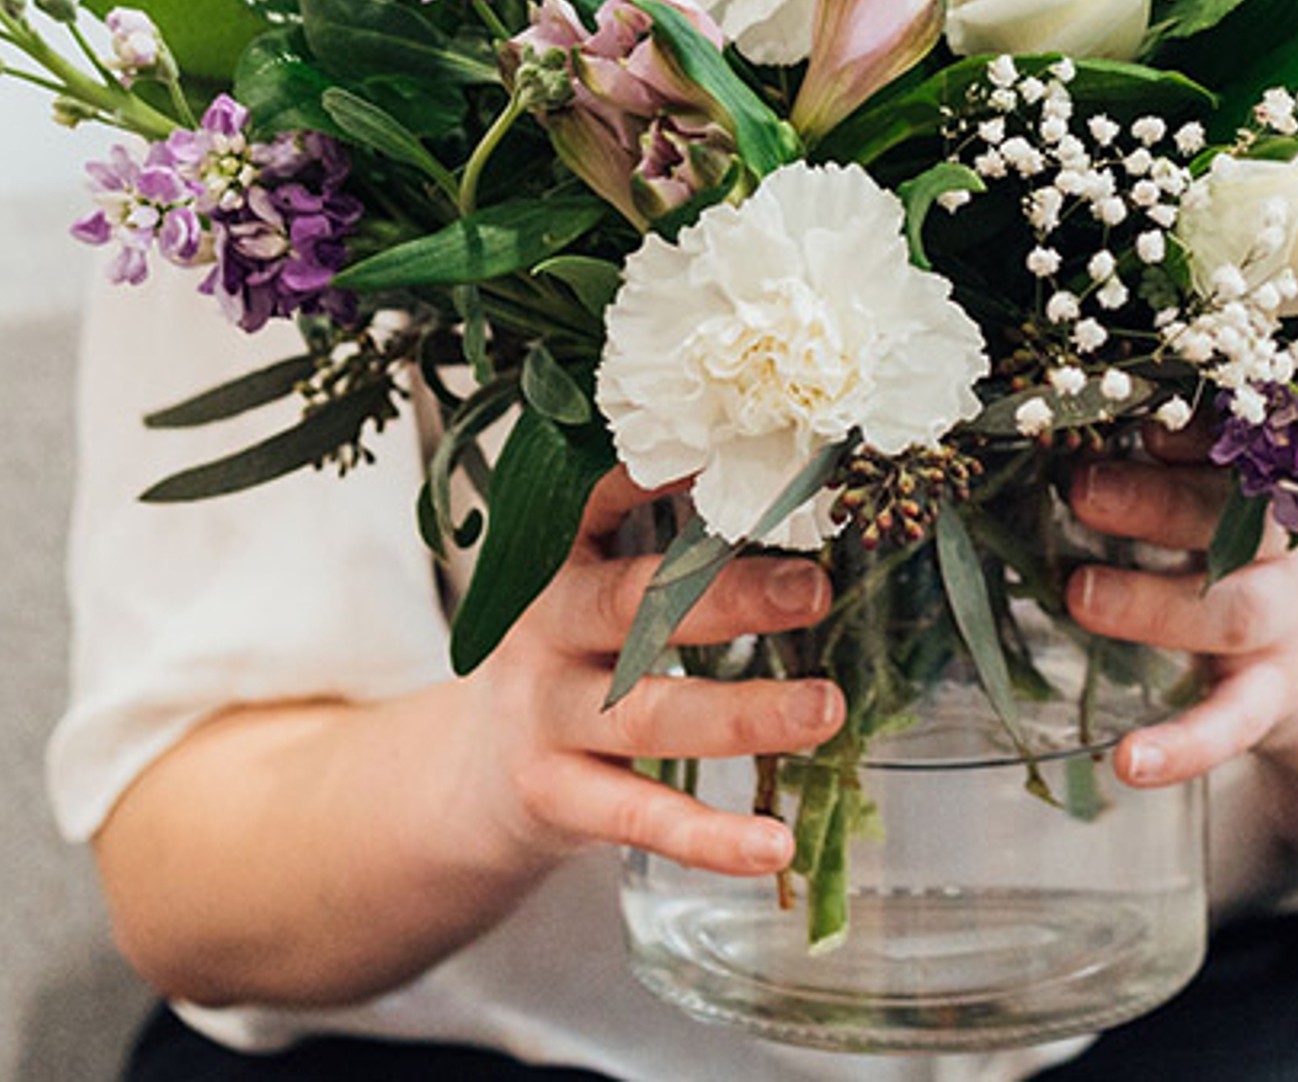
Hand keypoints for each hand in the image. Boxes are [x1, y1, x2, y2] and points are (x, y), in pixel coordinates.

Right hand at [452, 467, 844, 880]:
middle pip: (632, 606)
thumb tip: (790, 492)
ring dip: (741, 714)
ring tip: (826, 708)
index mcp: (557, 562)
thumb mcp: (589, 591)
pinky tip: (773, 845)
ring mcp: (545, 718)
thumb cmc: (568, 663)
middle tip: (814, 589)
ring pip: (645, 715)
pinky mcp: (556, 798)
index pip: (598, 501)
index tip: (732, 452)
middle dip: (725, 596)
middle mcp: (545, 630)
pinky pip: (639, 818)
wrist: (472, 777)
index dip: (656, 475)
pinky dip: (710, 838)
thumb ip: (665, 551)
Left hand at [1060, 430, 1297, 789]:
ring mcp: (1282, 623)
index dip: (1176, 417)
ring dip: (1153, 603)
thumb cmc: (1247, 563)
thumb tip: (1060, 419)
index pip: (1224, 435)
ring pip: (1229, 610)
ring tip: (1080, 595)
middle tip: (1080, 486)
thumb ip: (1162, 463)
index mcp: (1261, 479)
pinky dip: (1183, 746)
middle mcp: (1279, 545)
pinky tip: (1130, 763)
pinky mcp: (1273, 698)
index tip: (1116, 390)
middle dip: (1155, 497)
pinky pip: (1230, 723)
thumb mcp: (1220, 502)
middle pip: (1229, 514)